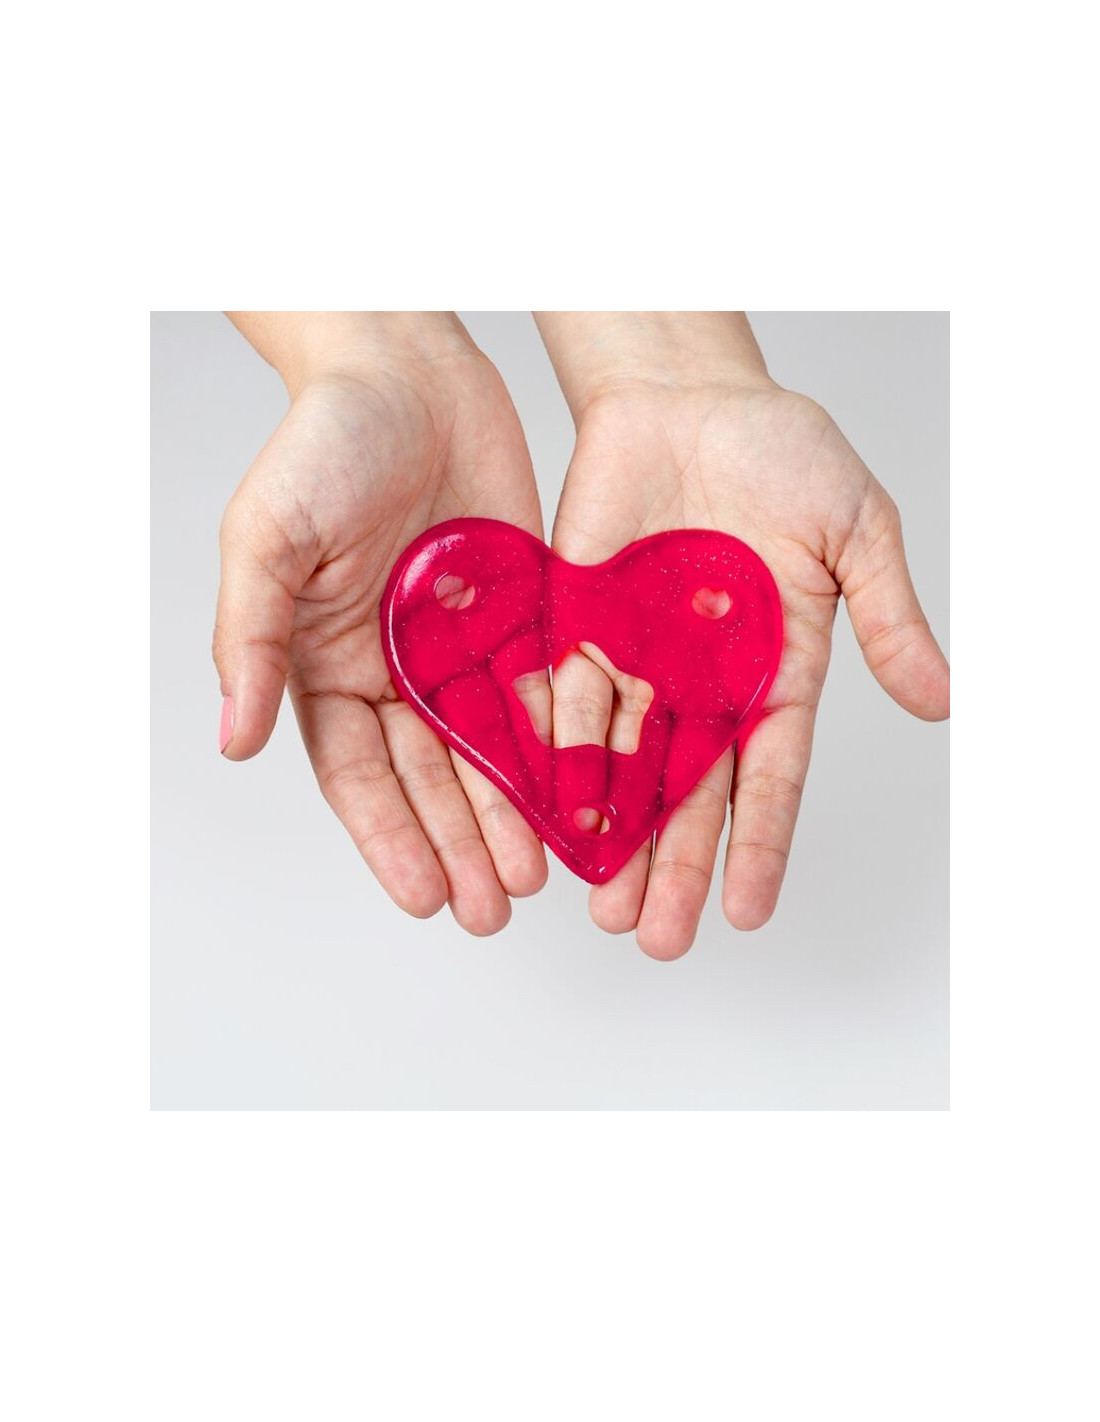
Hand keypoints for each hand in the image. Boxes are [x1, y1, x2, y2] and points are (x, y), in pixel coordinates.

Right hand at [214, 313, 547, 932]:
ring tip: (540, 878)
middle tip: (494, 909)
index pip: (358, 773)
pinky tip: (584, 797)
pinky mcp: (523, 617)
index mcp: (329, 665)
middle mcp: (397, 671)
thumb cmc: (323, 442)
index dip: (390, 836)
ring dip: (513, 817)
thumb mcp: (267, 536)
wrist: (409, 368)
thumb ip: (251, 635)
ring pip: (494, 752)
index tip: (425, 897)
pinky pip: (546, 694)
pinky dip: (562, 748)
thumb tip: (230, 738)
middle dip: (461, 845)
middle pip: (432, 779)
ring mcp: (463, 649)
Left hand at [536, 312, 948, 958]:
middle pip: (687, 791)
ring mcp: (635, 656)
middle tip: (658, 938)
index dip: (758, 843)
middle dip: (673, 865)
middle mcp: (700, 680)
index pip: (767, 775)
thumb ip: (885, 618)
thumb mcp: (856, 532)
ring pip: (619, 764)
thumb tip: (941, 700)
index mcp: (773, 669)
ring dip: (611, 835)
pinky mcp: (576, 623)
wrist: (690, 394)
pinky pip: (561, 697)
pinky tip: (551, 814)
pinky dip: (555, 754)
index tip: (748, 913)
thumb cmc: (783, 454)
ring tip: (603, 907)